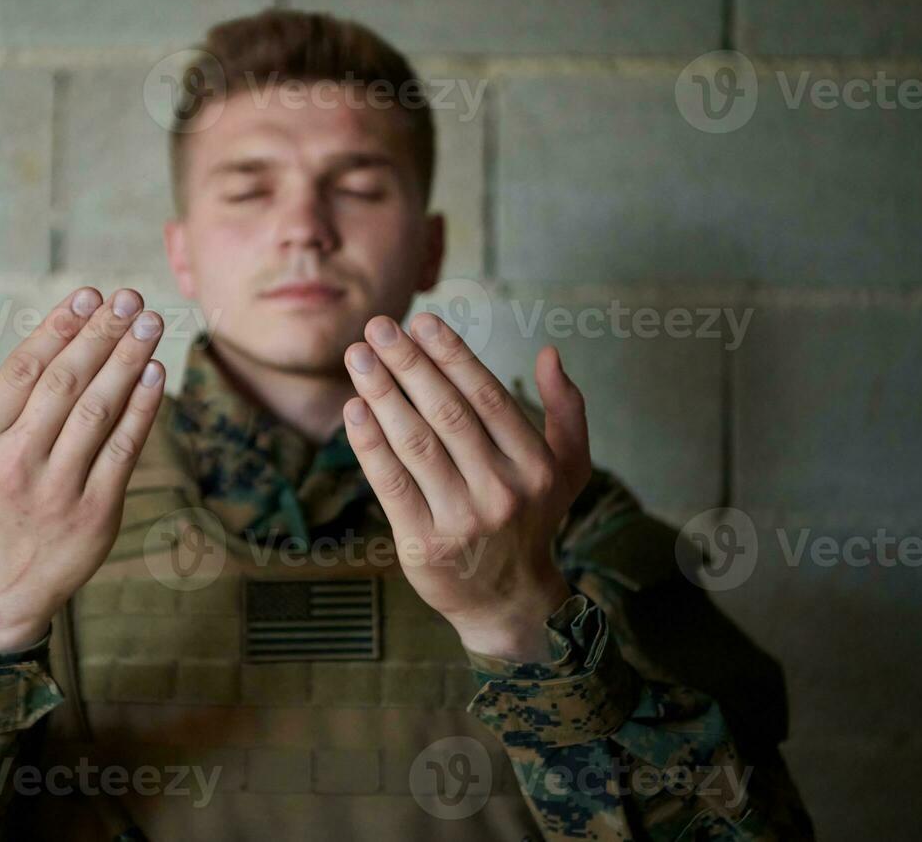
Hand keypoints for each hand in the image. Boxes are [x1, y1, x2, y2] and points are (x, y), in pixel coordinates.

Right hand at [0, 287, 165, 652]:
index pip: (22, 371)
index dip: (57, 328)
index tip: (87, 295)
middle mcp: (15, 463)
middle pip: (65, 383)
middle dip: (100, 334)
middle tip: (129, 298)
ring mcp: (58, 489)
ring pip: (98, 411)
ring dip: (128, 360)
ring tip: (149, 323)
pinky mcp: (96, 511)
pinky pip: (124, 449)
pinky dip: (142, 408)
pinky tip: (155, 372)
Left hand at [341, 312, 591, 661]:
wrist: (508, 600)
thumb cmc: (531, 518)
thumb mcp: (567, 468)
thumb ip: (566, 410)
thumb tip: (550, 352)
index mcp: (537, 466)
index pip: (487, 397)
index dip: (452, 355)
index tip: (422, 321)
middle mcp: (502, 491)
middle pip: (446, 413)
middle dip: (409, 364)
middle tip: (379, 327)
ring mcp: (462, 519)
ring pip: (415, 443)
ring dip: (382, 393)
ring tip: (358, 356)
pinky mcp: (423, 543)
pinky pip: (391, 483)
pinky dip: (370, 443)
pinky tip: (353, 409)